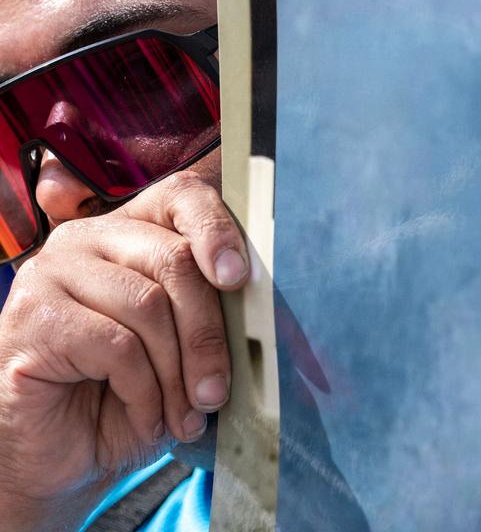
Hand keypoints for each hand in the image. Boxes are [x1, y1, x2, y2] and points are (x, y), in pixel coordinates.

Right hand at [0, 170, 247, 530]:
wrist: (58, 460)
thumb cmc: (127, 399)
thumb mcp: (182, 352)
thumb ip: (216, 317)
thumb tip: (271, 313)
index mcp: (130, 230)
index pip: (182, 196)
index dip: (218, 229)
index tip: (239, 279)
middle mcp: (86, 239)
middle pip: (175, 259)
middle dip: (208, 332)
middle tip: (218, 391)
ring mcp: (51, 273)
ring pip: (148, 304)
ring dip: (178, 373)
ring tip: (185, 415)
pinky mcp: (32, 319)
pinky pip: (116, 345)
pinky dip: (145, 391)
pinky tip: (148, 418)